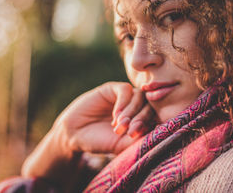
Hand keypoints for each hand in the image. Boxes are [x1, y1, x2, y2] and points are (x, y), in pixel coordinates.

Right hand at [21, 82, 155, 186]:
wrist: (75, 134)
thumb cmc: (100, 141)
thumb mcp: (121, 144)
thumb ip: (138, 139)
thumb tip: (157, 133)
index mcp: (142, 119)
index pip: (155, 117)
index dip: (150, 126)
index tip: (137, 138)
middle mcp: (136, 106)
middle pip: (150, 106)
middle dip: (141, 120)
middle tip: (130, 133)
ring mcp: (126, 96)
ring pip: (139, 97)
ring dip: (131, 112)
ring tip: (120, 126)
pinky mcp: (113, 88)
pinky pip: (125, 90)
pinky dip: (123, 103)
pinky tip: (115, 116)